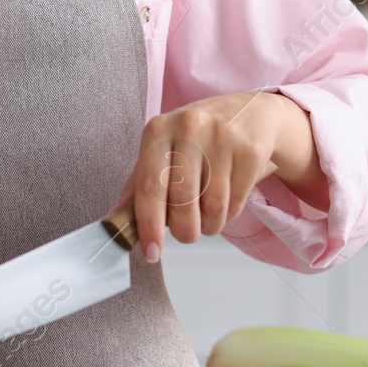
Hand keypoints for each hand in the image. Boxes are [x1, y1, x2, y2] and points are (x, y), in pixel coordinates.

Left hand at [118, 90, 325, 261]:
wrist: (250, 112)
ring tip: (208, 216)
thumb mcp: (164, 149)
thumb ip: (140, 183)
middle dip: (184, 230)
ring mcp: (222, 137)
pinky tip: (227, 200)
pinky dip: (229, 214)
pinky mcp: (249, 150)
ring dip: (210, 225)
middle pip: (182, 202)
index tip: (152, 253)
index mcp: (158, 129)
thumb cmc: (198, 138)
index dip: (149, 225)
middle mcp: (189, 127)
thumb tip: (117, 220)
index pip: (149, 186)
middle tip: (187, 232)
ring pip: (212, 208)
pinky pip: (236, 204)